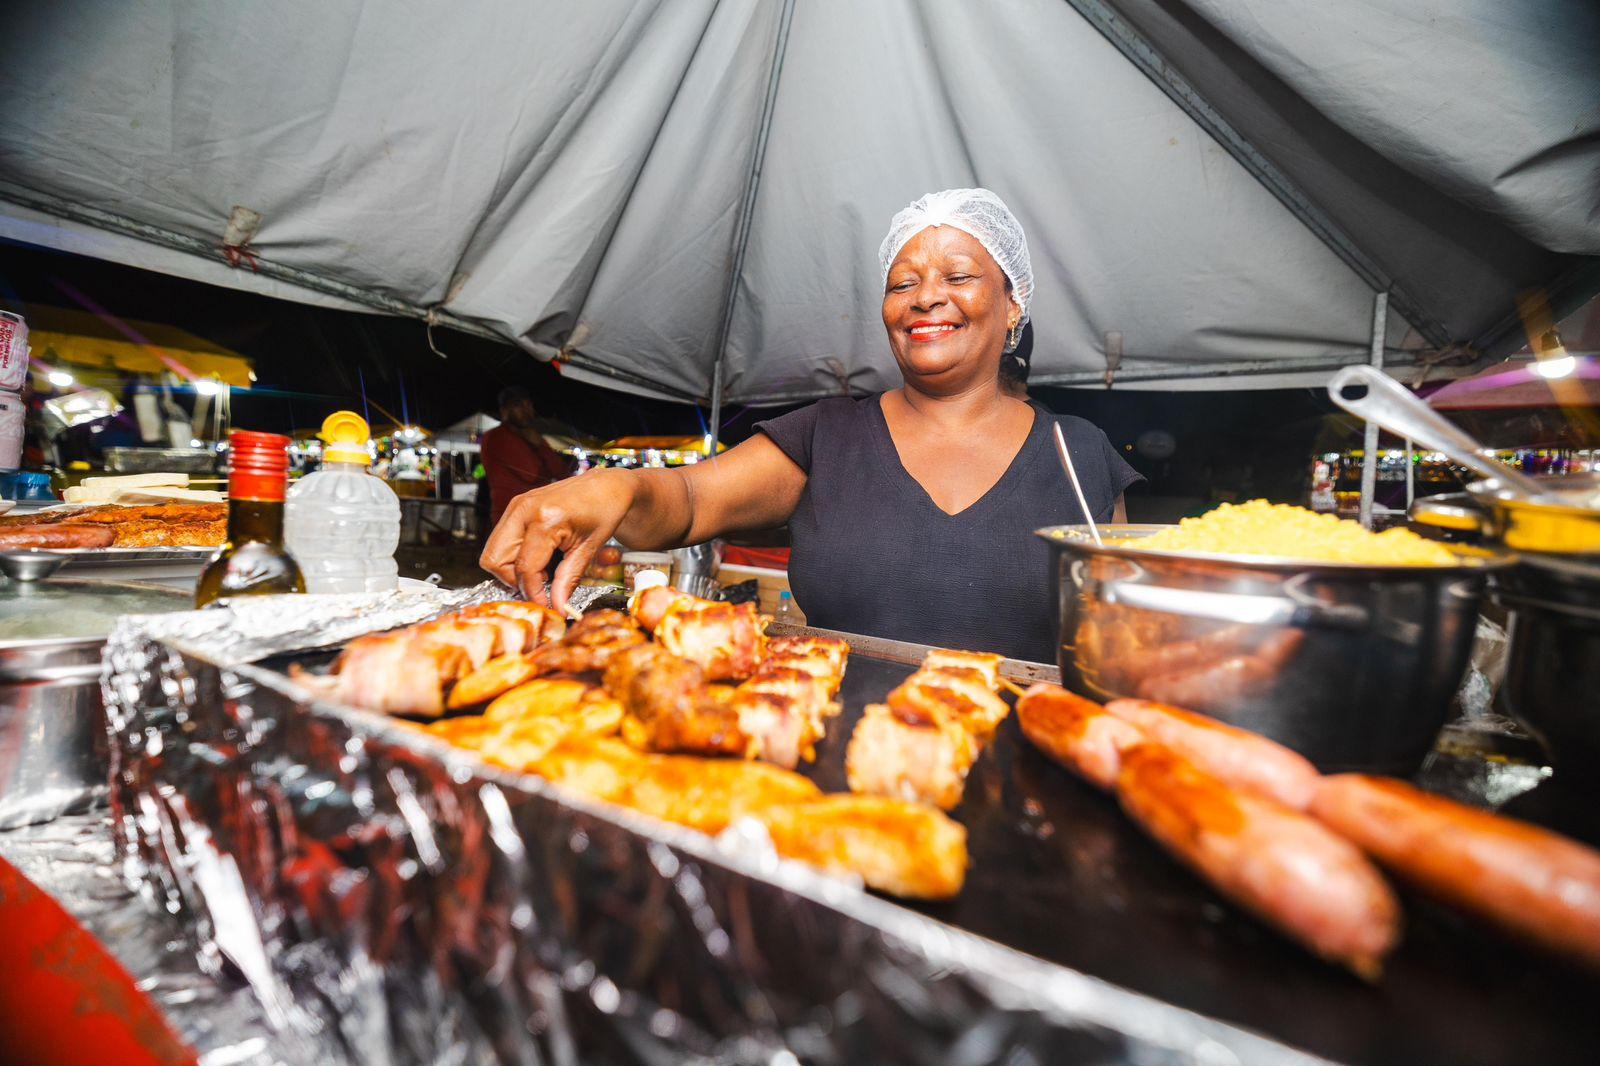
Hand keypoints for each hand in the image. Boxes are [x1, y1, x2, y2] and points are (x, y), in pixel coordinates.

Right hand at [480, 470, 635, 608]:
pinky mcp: (515, 507)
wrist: (606, 486)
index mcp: (545, 520)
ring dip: (512, 568)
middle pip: (494, 560)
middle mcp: (523, 510)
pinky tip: (539, 558)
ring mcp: (516, 506)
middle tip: (539, 587)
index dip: (532, 593)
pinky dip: (513, 555)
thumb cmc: (603, 512)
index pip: (524, 568)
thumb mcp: (589, 550)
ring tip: (542, 571)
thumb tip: (557, 607)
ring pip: (493, 551)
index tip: (545, 605)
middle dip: (513, 580)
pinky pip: (501, 540)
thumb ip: (568, 580)